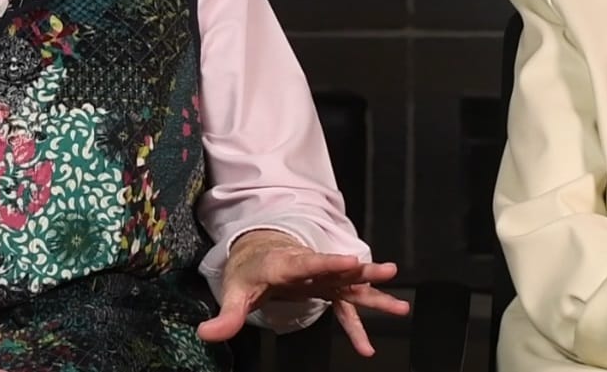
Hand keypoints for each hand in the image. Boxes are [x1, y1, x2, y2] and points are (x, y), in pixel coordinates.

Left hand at [196, 230, 410, 355]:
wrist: (259, 255)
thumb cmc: (247, 273)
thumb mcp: (234, 293)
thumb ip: (227, 316)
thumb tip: (205, 335)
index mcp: (287, 265)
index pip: (309, 262)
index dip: (329, 262)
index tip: (350, 261)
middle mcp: (311, 269)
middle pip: (340, 270)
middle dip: (364, 272)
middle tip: (389, 271)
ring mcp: (323, 279)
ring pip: (352, 287)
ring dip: (375, 295)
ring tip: (401, 307)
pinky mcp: (328, 290)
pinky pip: (346, 309)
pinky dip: (357, 328)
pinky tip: (366, 350)